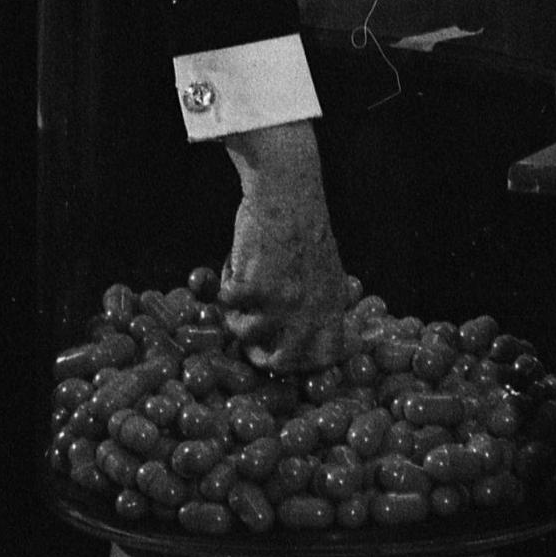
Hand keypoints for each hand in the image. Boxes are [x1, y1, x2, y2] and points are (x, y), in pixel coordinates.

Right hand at [218, 121, 354, 372]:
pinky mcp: (255, 286)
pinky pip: (228, 303)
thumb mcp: (324, 269)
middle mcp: (310, 310)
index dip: (304, 363)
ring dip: (234, 316)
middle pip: (283, 361)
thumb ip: (316, 302)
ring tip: (235, 294)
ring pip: (246, 333)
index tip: (284, 354)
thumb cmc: (303, 225)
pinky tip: (232, 265)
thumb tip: (298, 333)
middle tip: (249, 341)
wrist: (287, 194)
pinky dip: (224, 284)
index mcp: (331, 306)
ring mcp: (282, 302)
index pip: (326, 357)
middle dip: (261, 355)